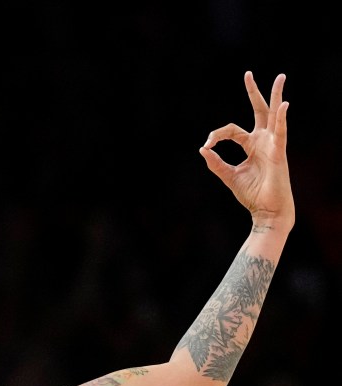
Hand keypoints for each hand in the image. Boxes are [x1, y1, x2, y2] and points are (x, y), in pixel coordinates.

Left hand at [199, 71, 293, 228]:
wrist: (266, 210)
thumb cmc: (251, 195)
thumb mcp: (228, 176)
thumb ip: (216, 163)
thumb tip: (202, 149)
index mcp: (251, 145)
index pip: (231, 130)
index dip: (216, 135)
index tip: (207, 145)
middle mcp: (262, 141)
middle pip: (259, 111)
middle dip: (254, 93)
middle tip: (248, 74)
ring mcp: (272, 144)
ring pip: (274, 115)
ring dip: (275, 96)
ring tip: (280, 77)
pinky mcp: (278, 152)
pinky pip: (280, 132)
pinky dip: (281, 119)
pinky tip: (284, 105)